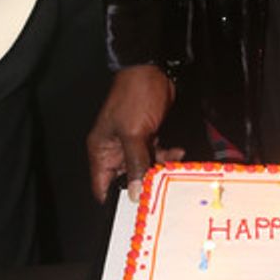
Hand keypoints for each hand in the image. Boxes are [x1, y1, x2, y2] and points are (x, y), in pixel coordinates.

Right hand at [87, 65, 176, 202]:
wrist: (152, 70)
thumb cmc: (135, 97)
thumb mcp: (134, 134)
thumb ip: (135, 164)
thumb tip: (134, 194)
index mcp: (102, 151)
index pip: (102, 186)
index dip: (115, 200)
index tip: (134, 209)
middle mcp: (115, 150)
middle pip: (126, 179)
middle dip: (143, 184)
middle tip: (160, 189)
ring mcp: (132, 143)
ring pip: (144, 168)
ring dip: (159, 168)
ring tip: (173, 164)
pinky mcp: (148, 136)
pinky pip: (156, 155)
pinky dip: (167, 156)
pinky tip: (177, 152)